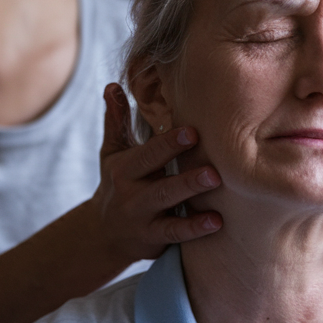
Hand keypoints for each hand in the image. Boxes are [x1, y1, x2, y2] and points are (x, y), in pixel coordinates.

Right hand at [87, 83, 222, 262]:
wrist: (104, 232)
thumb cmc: (117, 183)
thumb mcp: (112, 153)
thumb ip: (116, 120)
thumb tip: (112, 84)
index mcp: (124, 169)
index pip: (148, 154)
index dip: (169, 144)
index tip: (193, 131)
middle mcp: (131, 193)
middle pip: (159, 182)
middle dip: (185, 174)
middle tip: (214, 166)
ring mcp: (142, 218)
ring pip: (167, 205)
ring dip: (191, 194)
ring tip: (216, 183)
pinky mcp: (153, 238)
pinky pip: (175, 233)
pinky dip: (195, 228)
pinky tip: (217, 221)